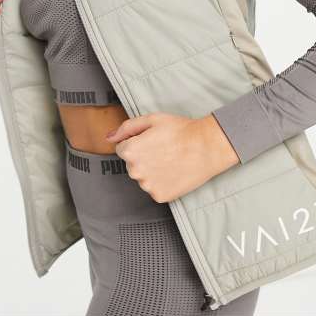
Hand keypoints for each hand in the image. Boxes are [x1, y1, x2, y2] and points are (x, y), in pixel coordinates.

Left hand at [105, 112, 239, 201]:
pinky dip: (163, 182)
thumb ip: (126, 128)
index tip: (153, 140)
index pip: (122, 149)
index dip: (138, 142)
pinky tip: (174, 171)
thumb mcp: (152, 119)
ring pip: (144, 177)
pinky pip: (155, 188)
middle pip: (132, 164)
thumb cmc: (181, 130)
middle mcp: (134, 171)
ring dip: (152, 171)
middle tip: (164, 149)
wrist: (207, 147)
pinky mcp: (159, 196)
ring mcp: (147, 186)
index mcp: (129, 151)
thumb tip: (108, 137)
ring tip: (171, 159)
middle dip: (143, 157)